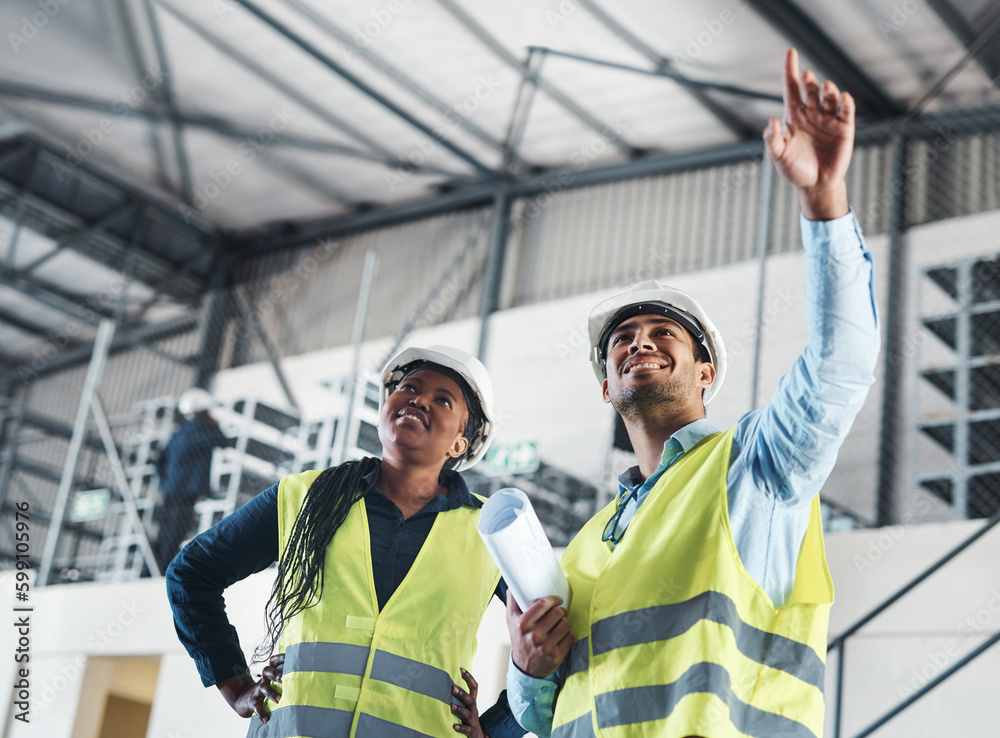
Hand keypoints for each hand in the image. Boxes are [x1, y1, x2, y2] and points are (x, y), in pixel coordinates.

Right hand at [217, 653, 283, 722]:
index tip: (290, 656)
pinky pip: (256, 707)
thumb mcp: (271, 682)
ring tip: (279, 699)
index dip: (280, 657)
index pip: (273, 661)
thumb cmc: (264, 691)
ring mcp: (257, 691)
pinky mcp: (252, 703)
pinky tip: (266, 719)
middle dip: (276, 674)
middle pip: (267, 671)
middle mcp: (263, 680)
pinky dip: (261, 713)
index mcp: (268, 674)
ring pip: (263, 688)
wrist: (243, 700)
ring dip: (271, 693)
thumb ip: (283, 678)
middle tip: (285, 679)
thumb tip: (303, 676)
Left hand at [452, 668, 488, 736]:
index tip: (461, 669)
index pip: (474, 687)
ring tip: (451, 706)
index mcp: (472, 703)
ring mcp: (473, 721)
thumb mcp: (467, 707)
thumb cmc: (469, 720)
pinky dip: (461, 728)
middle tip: (452, 688)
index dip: (469, 678)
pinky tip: (454, 727)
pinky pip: (467, 730)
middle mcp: (474, 710)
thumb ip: (459, 698)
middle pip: (470, 699)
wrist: (479, 737)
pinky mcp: (472, 732)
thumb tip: (445, 684)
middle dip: (462, 693)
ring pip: (468, 714)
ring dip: (460, 709)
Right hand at [506, 591, 572, 678]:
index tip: (557, 600)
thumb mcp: (511, 621)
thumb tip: (512, 586)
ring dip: (565, 622)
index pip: (544, 604)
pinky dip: (568, 635)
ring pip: (566, 624)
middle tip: (559, 612)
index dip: (554, 599)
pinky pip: (570, 636)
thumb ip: (512, 602)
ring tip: (560, 624)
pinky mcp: (556, 655)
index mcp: (523, 624)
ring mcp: (546, 647)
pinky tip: (562, 636)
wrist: (525, 668)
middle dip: (560, 610)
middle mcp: (534, 636)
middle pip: (557, 613)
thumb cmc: (519, 639)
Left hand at [764, 48, 853, 219]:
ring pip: (829, 97)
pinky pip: (847, 110)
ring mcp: (829, 118)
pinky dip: (846, 102)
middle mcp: (812, 113)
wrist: (815, 185)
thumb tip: (772, 121)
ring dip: (827, 90)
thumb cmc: (793, 169)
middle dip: (809, 82)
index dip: (790, 70)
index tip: (791, 52)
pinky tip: (843, 97)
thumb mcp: (778, 156)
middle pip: (811, 90)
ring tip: (824, 87)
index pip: (791, 88)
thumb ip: (773, 140)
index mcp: (794, 116)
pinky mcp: (844, 127)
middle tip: (806, 76)